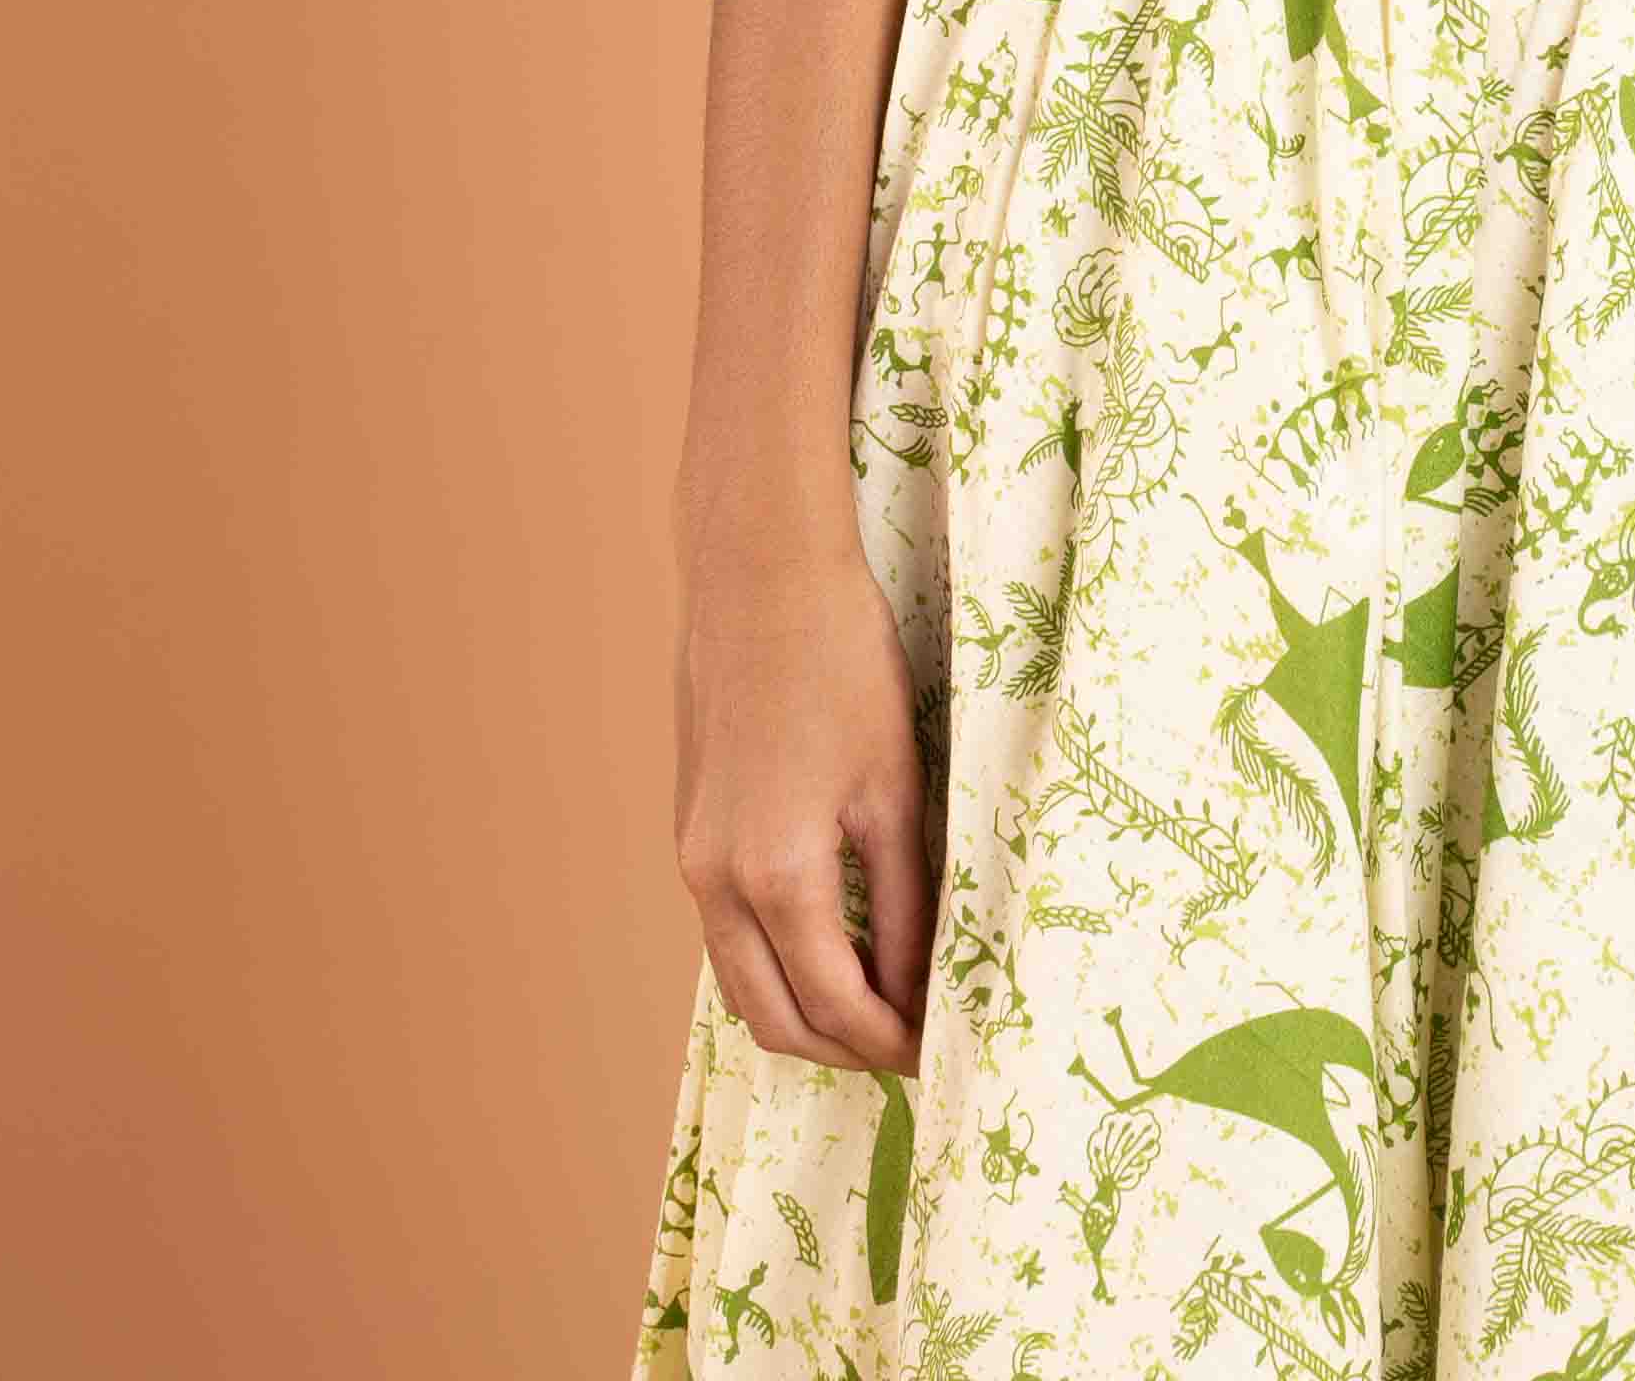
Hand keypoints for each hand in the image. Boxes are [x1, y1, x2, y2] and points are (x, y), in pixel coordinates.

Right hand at [673, 534, 935, 1074]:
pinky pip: (726, 937)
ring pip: (743, 986)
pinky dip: (775, 966)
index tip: (944, 1054)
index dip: (894, 1044)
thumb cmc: (842, 667)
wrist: (762, 580)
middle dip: (847, 1049)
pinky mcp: (690, 835)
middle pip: (777, 1020)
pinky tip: (830, 945)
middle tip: (915, 1046)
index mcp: (776, 877)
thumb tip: (920, 988)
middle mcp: (717, 884)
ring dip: (806, 1014)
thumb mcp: (893, 789)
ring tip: (880, 1005)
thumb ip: (903, 902)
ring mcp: (693, 861)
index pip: (838, 1007)